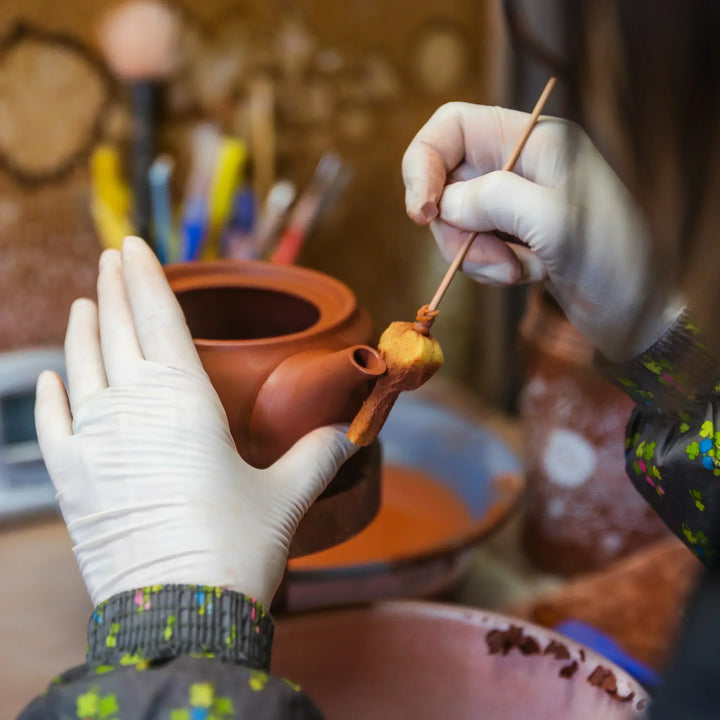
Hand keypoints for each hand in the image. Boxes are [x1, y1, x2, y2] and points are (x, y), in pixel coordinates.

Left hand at [35, 236, 355, 607]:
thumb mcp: (285, 495)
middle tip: (111, 258)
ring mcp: (93, 441)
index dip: (146, 277)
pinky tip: (52, 377)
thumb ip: (318, 454)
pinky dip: (51, 394)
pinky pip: (52, 421)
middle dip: (113, 288)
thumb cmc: (235, 547)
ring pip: (80, 365)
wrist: (178, 614)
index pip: (159, 319)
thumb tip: (351, 433)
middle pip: (116, 330)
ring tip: (84, 303)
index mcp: (186, 401)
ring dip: (82, 329)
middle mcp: (133, 408)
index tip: (135, 246)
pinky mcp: (69, 479)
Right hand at [402, 103, 682, 360]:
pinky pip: (470, 247)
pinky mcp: (509, 235)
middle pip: (446, 182)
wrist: (636, 310)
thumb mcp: (552, 220)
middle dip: (459, 229)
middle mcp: (517, 162)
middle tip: (491, 260)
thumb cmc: (610, 257)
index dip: (423, 163)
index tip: (424, 213)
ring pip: (455, 220)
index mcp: (532, 138)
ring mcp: (512, 201)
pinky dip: (488, 267)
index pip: (450, 126)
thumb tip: (445, 204)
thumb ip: (493, 199)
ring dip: (476, 255)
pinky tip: (526, 275)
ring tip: (519, 272)